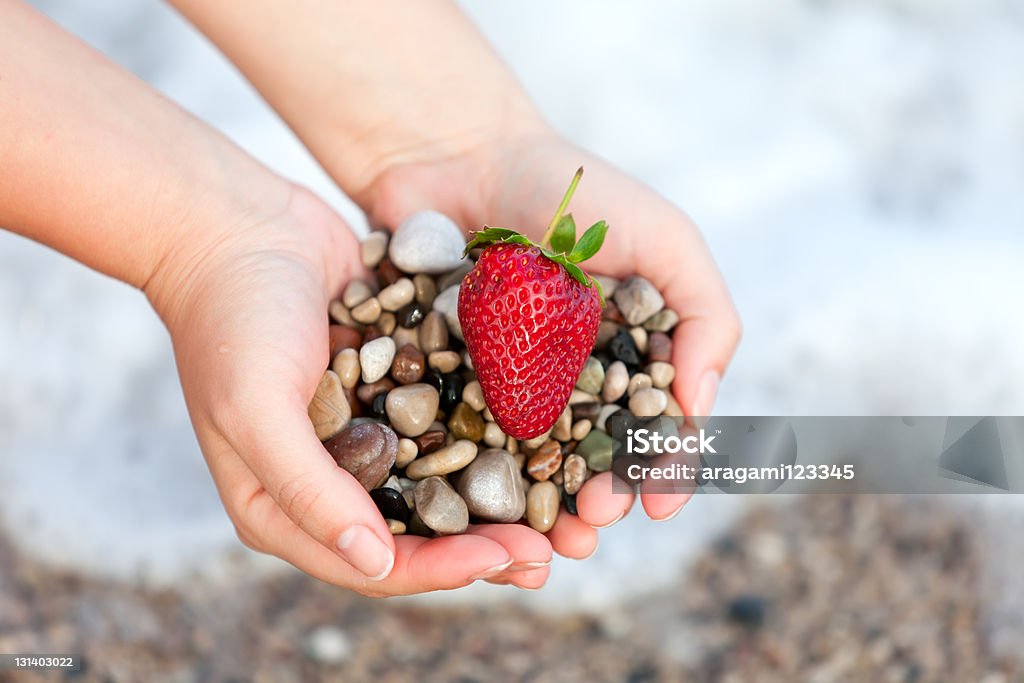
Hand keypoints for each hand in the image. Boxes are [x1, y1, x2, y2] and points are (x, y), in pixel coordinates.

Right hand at [145, 185, 552, 594]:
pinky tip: (546, 438)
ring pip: (444, 484)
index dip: (447, 569)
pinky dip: (494, 436)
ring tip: (563, 514)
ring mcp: (368, 432)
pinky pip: (451, 422)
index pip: (376, 564)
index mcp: (285, 507)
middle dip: (486, 547)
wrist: (244, 224)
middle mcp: (332, 480)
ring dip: (500, 503)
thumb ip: (310, 490)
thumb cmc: (234, 320)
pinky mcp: (398, 387)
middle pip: (420, 535)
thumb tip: (374, 564)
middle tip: (554, 553)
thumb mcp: (257, 410)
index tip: (512, 556)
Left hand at [361, 127, 741, 534]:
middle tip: (593, 526)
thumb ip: (706, 315)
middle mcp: (572, 379)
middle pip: (592, 457)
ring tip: (546, 541)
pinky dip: (476, 479)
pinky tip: (480, 509)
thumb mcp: (666, 237)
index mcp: (629, 353)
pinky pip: (465, 440)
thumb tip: (700, 407)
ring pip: (531, 466)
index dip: (662, 469)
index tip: (659, 502)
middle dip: (600, 499)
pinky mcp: (450, 381)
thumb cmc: (575, 193)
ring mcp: (510, 384)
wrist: (462, 158)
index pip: (653, 428)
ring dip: (543, 510)